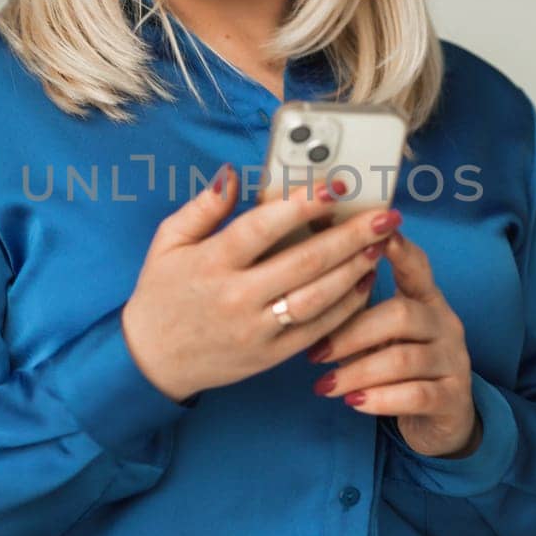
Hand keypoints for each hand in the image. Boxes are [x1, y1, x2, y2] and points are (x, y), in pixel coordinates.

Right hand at [120, 166, 402, 402]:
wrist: (152, 360)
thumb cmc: (161, 293)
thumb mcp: (168, 241)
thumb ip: (204, 207)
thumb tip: (233, 174)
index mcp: (212, 262)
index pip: (263, 227)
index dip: (303, 204)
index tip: (337, 186)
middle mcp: (237, 297)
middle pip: (305, 262)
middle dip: (351, 236)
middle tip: (384, 215)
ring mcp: (257, 329)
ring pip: (318, 297)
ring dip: (355, 269)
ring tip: (380, 245)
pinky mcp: (270, 355)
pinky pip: (317, 329)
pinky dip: (345, 305)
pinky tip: (363, 282)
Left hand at [308, 229, 481, 458]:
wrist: (440, 421)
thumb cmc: (399, 368)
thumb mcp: (382, 336)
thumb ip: (358, 311)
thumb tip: (310, 287)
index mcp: (427, 300)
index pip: (417, 266)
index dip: (399, 250)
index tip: (373, 237)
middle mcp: (446, 324)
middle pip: (401, 314)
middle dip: (352, 333)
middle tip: (315, 353)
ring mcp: (453, 361)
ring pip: (404, 359)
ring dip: (357, 372)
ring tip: (325, 385)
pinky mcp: (453, 398)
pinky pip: (416, 395)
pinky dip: (380, 399)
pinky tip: (354, 402)